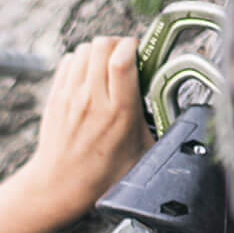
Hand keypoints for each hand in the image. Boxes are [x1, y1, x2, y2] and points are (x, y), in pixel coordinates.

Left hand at [22, 36, 149, 225]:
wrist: (58, 187)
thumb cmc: (100, 176)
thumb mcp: (141, 155)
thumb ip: (156, 128)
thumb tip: (177, 112)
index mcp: (118, 112)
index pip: (123, 60)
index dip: (133, 46)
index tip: (139, 53)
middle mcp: (92, 100)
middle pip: (103, 45)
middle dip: (118, 45)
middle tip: (124, 58)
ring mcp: (70, 96)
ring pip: (85, 48)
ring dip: (99, 51)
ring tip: (106, 66)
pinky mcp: (55, 96)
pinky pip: (69, 60)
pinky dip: (81, 61)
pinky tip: (89, 75)